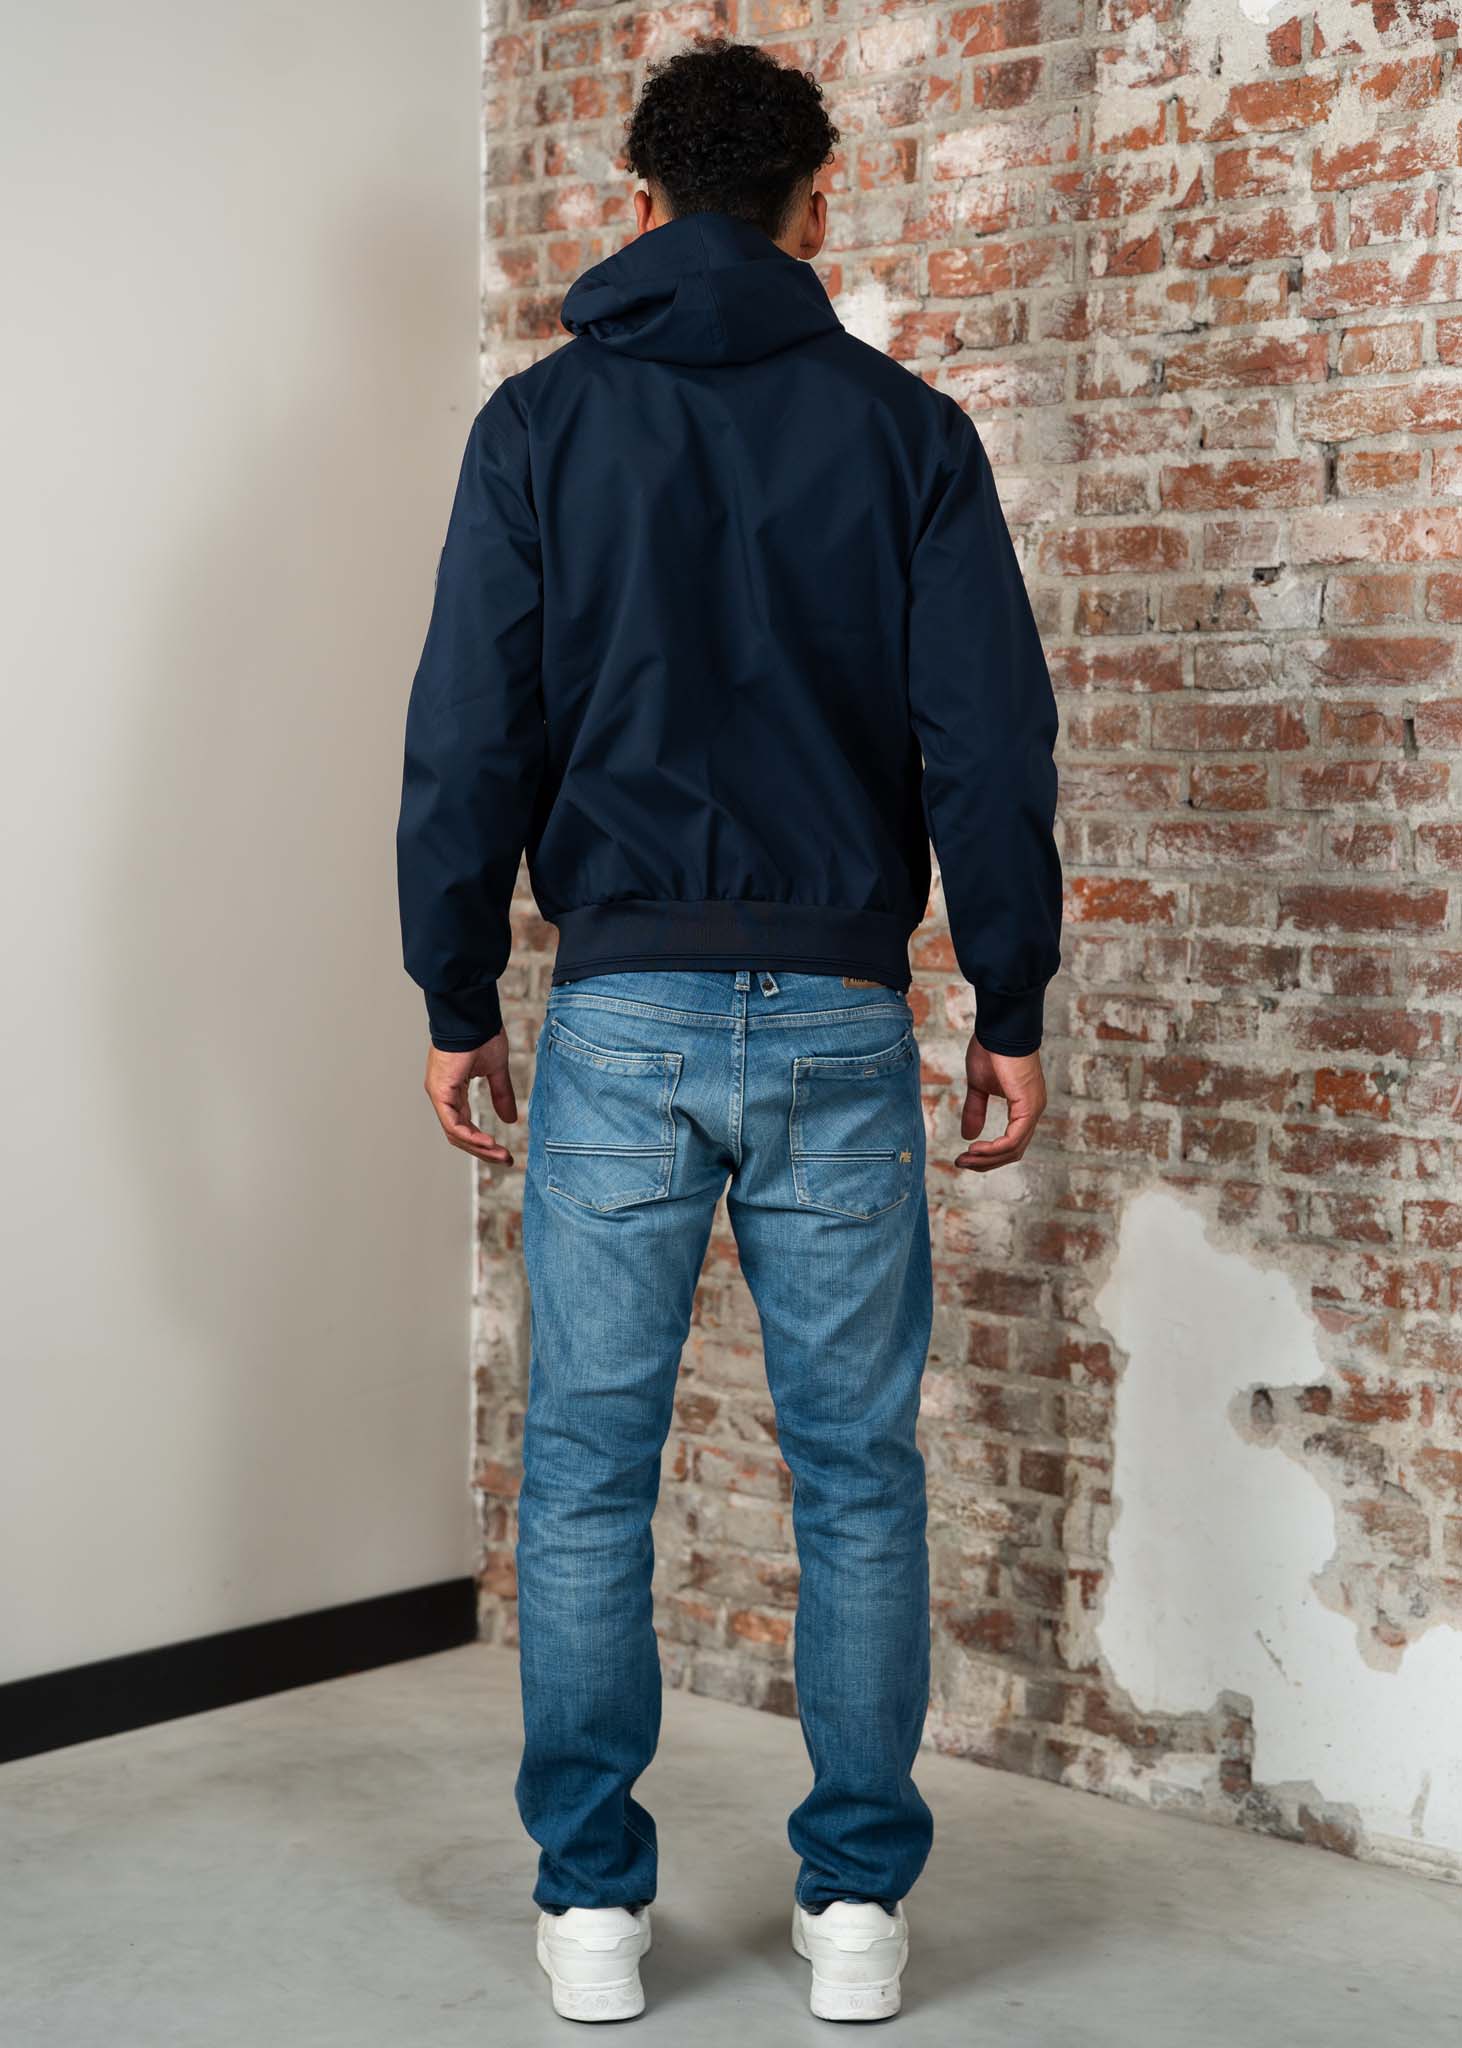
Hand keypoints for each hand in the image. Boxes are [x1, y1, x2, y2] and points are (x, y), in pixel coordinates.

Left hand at [424, 1033, 518, 1163]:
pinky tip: (486, 1142)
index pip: (464, 1125)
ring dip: (478, 1147)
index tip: (504, 1152)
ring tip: (500, 1154)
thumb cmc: (481, 1034)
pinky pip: (452, 1122)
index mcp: (453, 1090)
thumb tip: (510, 1119)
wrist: (473, 1015)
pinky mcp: (440, 1090)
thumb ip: (501, 1095)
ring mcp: (439, 1093)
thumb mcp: (496, 1070)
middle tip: (505, 1160)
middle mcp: (442, 1095)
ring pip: (455, 1133)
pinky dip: (469, 1135)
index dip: (483, 1142)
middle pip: (459, 1134)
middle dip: (483, 1150)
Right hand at [956, 1035, 1046, 1172]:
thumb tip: (968, 1135)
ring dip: (987, 1158)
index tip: (964, 1157)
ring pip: (1013, 1149)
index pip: (1011, 1143)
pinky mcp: (1028, 1106)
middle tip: (960, 1163)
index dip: (988, 1154)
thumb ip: (975, 1110)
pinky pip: (1014, 1139)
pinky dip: (994, 1149)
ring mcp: (1033, 1109)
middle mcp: (1033, 1111)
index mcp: (1024, 1107)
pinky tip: (976, 1149)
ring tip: (964, 1159)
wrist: (999, 1029)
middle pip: (1013, 1151)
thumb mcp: (978, 1086)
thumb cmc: (991, 1050)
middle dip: (985, 1162)